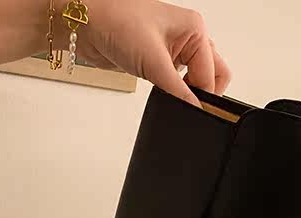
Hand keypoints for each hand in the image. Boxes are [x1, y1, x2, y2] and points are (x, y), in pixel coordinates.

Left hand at [61, 0, 230, 104]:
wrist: (88, 24)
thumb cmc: (118, 22)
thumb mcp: (153, 61)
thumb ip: (177, 89)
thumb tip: (195, 109)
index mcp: (194, 29)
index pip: (212, 72)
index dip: (205, 95)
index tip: (195, 113)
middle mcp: (188, 38)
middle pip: (212, 74)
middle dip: (204, 93)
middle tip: (188, 107)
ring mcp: (174, 51)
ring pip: (196, 79)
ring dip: (188, 93)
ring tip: (172, 98)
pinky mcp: (159, 62)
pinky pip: (177, 83)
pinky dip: (174, 92)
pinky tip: (164, 95)